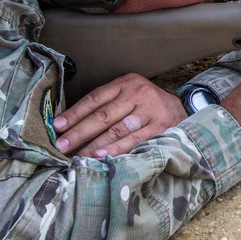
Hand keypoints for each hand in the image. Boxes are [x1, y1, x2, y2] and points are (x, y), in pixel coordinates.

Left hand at [54, 73, 186, 157]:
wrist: (183, 109)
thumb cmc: (147, 105)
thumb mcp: (129, 94)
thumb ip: (107, 104)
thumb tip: (71, 123)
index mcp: (126, 83)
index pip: (95, 98)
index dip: (74, 113)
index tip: (57, 127)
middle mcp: (138, 94)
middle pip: (103, 115)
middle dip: (79, 132)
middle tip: (62, 145)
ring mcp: (150, 111)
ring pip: (116, 129)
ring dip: (94, 144)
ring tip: (77, 155)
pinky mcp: (160, 127)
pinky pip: (134, 140)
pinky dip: (116, 149)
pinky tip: (101, 156)